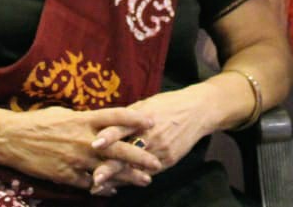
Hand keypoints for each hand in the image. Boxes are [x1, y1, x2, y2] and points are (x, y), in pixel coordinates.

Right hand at [0, 105, 157, 189]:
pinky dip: (104, 187)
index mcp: (84, 119)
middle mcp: (84, 139)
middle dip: (141, 157)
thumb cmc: (38, 122)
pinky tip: (114, 189)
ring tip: (145, 181)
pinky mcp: (67, 175)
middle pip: (120, 148)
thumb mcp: (64, 114)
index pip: (116, 117)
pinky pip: (91, 184)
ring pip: (109, 170)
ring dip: (129, 177)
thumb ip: (85, 119)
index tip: (152, 121)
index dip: (136, 119)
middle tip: (157, 162)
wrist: (13, 139)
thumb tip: (101, 122)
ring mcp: (76, 159)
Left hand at [88, 87, 211, 192]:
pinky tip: (118, 186)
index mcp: (142, 117)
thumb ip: (127, 117)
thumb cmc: (168, 104)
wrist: (198, 111)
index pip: (123, 127)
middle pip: (127, 153)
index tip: (95, 144)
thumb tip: (104, 125)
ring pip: (136, 168)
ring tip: (98, 187)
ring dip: (117, 178)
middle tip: (95, 178)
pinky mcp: (168, 160)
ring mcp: (160, 150)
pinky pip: (148, 173)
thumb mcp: (147, 104)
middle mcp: (151, 135)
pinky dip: (132, 179)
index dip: (109, 136)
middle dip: (111, 167)